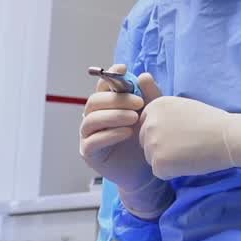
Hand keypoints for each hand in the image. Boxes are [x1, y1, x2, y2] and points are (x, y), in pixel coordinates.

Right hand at [79, 66, 171, 216]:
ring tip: (134, 118)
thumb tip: (143, 75)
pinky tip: (127, 133)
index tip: (123, 69)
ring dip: (113, 116)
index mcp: (107, 106)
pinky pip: (92, 141)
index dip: (110, 76)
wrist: (146, 171)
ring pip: (91, 119)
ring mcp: (88, 135)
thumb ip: (149, 96)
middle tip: (139, 103)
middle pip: (94, 101)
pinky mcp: (89, 153)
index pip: (103, 87)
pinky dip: (109, 134)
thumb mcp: (151, 115)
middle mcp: (94, 118)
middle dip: (116, 99)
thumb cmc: (146, 139)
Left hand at [139, 95, 240, 178]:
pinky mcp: (159, 163)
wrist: (229, 136)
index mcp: (155, 107)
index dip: (167, 133)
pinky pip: (161, 172)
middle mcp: (149, 123)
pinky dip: (174, 172)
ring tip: (191, 151)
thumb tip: (142, 80)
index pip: (148, 126)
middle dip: (163, 147)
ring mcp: (152, 144)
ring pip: (152, 158)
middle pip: (146, 143)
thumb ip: (163, 108)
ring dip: (169, 160)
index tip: (185, 131)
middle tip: (189, 142)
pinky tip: (190, 161)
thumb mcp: (184, 106)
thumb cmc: (213, 121)